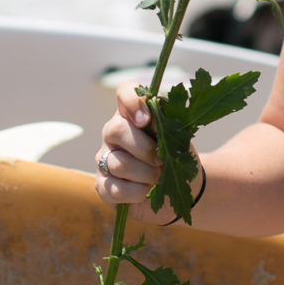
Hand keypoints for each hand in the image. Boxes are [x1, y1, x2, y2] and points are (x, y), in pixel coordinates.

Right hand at [95, 81, 170, 220]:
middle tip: (161, 159)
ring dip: (146, 174)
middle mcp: (113, 133)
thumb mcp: (179, 138)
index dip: (132, 100)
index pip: (125, 91)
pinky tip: (146, 192)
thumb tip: (155, 121)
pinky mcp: (103, 186)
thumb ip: (169, 123)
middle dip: (145, 148)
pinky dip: (136, 193)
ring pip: (118, 163)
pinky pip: (115, 189)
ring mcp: (104, 159)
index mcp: (133, 114)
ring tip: (158, 178)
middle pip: (116, 130)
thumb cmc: (176, 157)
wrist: (180, 189)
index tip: (146, 119)